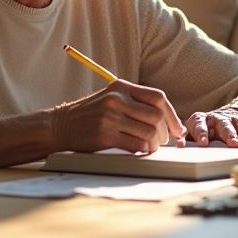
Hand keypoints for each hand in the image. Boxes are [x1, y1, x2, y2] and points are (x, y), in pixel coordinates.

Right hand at [52, 80, 186, 153]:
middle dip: (165, 132)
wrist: (60, 125)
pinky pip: (136, 145)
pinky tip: (140, 151)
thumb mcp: (111, 98)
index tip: (177, 129)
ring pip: (148, 132)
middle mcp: (116, 99)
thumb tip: (167, 119)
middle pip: (156, 115)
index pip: (158, 97)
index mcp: (121, 86)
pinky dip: (143, 150)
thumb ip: (135, 103)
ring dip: (155, 144)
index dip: (172, 114)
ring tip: (151, 147)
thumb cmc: (90, 114)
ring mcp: (110, 117)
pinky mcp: (105, 135)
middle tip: (163, 141)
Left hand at [184, 107, 237, 146]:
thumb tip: (181, 146)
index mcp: (198, 120)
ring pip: (230, 126)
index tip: (202, 142)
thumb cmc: (206, 131)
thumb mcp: (195, 135)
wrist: (227, 117)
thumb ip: (189, 140)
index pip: (198, 125)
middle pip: (217, 125)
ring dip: (234, 135)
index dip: (200, 133)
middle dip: (221, 134)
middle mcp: (213, 118)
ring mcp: (227, 119)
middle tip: (221, 143)